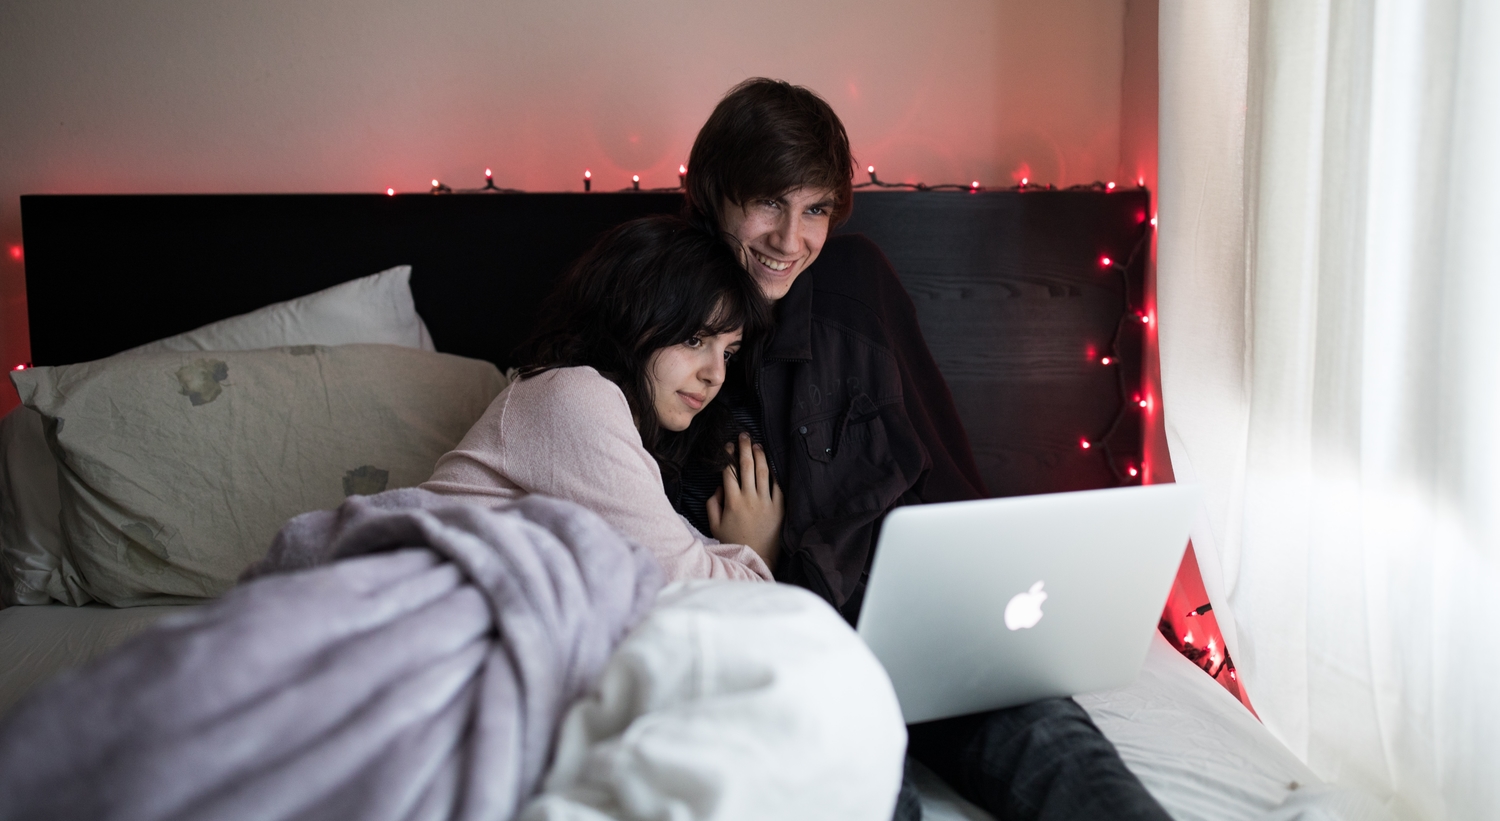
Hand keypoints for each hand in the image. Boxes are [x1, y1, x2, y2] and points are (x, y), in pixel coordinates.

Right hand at [706, 433, 782, 570]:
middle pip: (747, 466)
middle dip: (744, 448)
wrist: (757, 559)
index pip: (729, 472)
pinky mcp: (779, 508)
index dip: (728, 456)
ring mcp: (766, 503)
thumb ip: (712, 504)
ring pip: (764, 472)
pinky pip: (777, 486)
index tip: (728, 446)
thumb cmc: (734, 543)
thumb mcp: (714, 525)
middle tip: (744, 435)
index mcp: (732, 501)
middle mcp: (750, 498)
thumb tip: (717, 488)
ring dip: (760, 456)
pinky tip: (771, 464)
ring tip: (757, 445)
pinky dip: (774, 474)